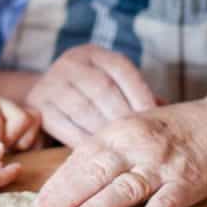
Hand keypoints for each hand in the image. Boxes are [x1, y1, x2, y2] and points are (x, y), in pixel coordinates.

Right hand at [26, 44, 158, 146]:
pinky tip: (98, 153)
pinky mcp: (37, 105)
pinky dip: (83, 141)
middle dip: (124, 117)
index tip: (154, 119)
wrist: (46, 96)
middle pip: (102, 88)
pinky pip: (63, 126)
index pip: (121, 68)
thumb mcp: (112, 85)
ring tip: (123, 150)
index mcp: (93, 53)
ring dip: (105, 132)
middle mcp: (70, 62)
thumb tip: (169, 115)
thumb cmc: (91, 96)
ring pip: (83, 108)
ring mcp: (50, 83)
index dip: (140, 93)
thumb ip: (137, 96)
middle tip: (141, 141)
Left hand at [34, 100, 206, 206]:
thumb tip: (66, 181)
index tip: (37, 205)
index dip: (57, 183)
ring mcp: (161, 166)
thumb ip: (102, 152)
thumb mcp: (131, 130)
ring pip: (123, 189)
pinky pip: (163, 206)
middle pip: (94, 173)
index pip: (80, 159)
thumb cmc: (168, 131)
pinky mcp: (185, 184)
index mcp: (117, 132)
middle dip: (64, 198)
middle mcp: (135, 146)